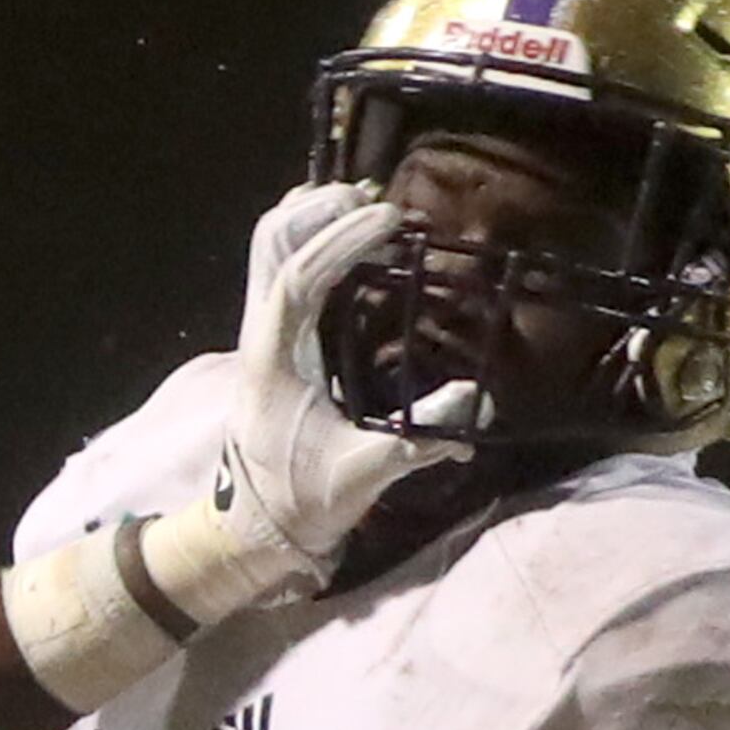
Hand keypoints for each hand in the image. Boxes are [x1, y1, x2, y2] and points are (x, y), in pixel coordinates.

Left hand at [191, 182, 482, 602]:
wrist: (253, 527)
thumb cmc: (301, 501)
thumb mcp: (362, 476)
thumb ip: (415, 440)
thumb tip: (476, 405)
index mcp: (273, 359)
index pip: (298, 278)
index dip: (341, 241)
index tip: (390, 220)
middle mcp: (258, 335)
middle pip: (270, 246)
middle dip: (320, 211)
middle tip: (377, 201)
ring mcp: (260, 333)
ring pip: (268, 251)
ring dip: (310, 219)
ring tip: (363, 205)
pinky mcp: (271, 339)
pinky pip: (280, 269)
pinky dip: (307, 240)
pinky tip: (344, 234)